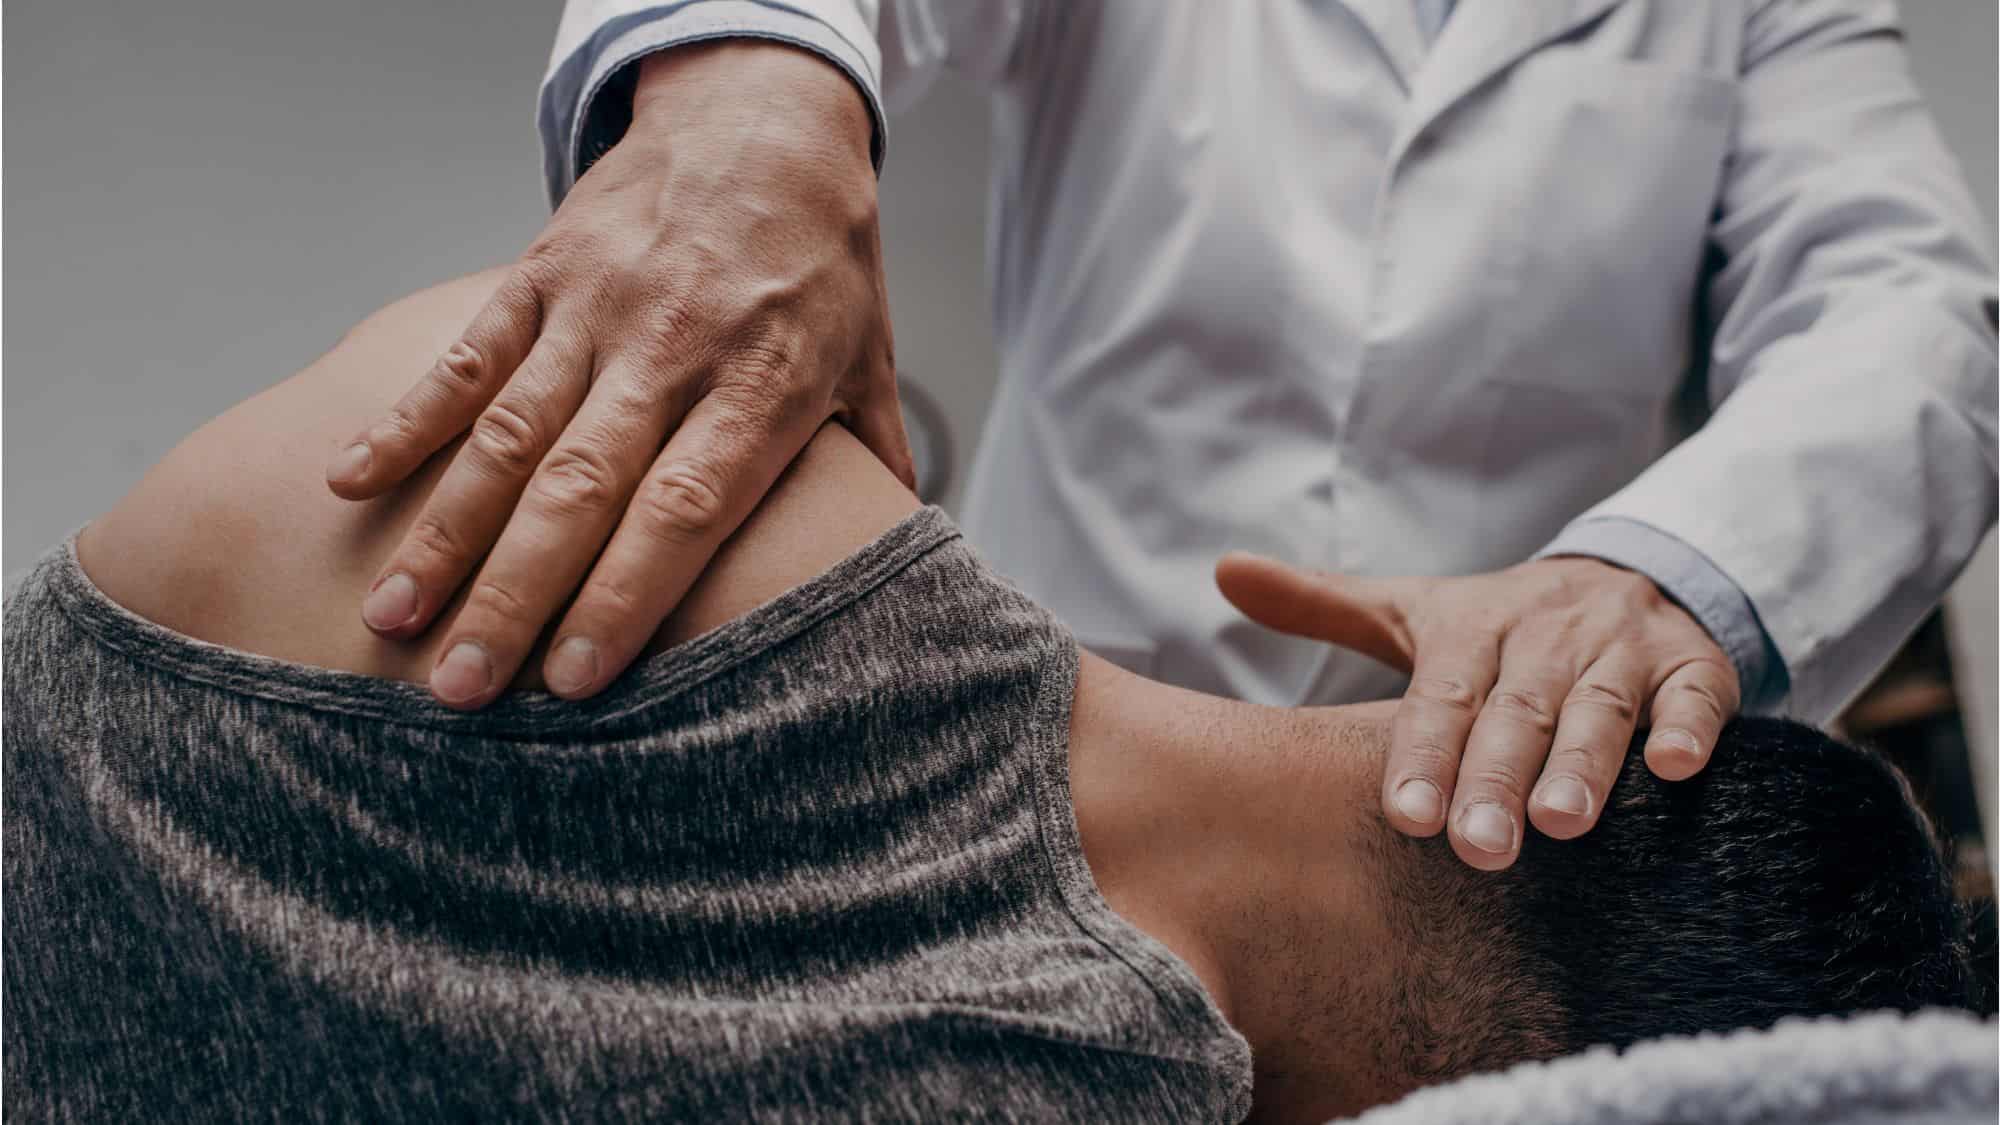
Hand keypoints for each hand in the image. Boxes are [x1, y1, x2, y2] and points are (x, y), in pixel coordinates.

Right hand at [325, 42, 912, 708]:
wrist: (765, 116)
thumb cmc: (822, 256)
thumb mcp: (867, 357)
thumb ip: (869, 462)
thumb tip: (900, 565)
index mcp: (763, 383)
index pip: (685, 509)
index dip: (624, 596)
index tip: (572, 681)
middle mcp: (673, 349)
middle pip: (582, 488)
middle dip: (515, 597)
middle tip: (458, 687)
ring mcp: (598, 308)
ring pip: (508, 433)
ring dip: (445, 533)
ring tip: (391, 619)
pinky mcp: (543, 272)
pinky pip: (468, 353)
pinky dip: (407, 417)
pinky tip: (353, 482)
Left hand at [1215, 554, 1740, 869]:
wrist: (1631, 576)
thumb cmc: (1503, 627)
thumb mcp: (1415, 611)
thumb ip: (1322, 605)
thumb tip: (1224, 569)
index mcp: (1473, 629)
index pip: (1441, 698)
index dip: (1423, 756)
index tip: (1406, 817)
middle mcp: (1545, 637)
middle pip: (1516, 712)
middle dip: (1496, 779)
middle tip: (1478, 850)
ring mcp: (1623, 648)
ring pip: (1600, 709)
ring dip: (1584, 763)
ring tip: (1563, 822)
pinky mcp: (1695, 664)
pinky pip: (1695, 696)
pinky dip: (1690, 728)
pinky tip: (1675, 769)